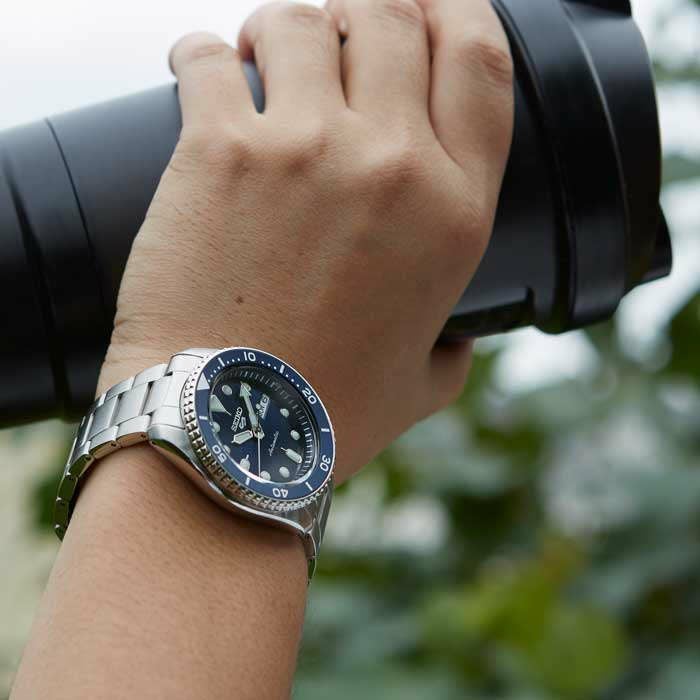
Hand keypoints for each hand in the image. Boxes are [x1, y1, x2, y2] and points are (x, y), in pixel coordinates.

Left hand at [99, 0, 513, 483]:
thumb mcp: (423, 384)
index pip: (480, 61)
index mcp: (454, 214)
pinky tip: (204, 73)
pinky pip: (206, 57)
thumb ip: (455, 351)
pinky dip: (201, 54)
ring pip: (302, 18)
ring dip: (286, 25)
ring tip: (265, 54)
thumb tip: (462, 338)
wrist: (228, 433)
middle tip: (337, 34)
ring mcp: (305, 150)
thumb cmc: (324, 414)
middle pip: (393, 17)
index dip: (459, 9)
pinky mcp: (217, 152)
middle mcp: (393, 166)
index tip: (431, 4)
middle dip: (367, 9)